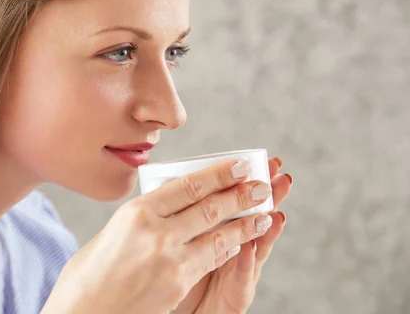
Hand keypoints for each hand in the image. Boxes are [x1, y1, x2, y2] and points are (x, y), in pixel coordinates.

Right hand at [42, 158, 280, 313]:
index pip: (188, 186)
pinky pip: (210, 260)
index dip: (219, 173)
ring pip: (218, 234)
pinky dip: (227, 247)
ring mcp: (170, 260)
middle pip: (209, 207)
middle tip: (262, 184)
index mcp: (136, 213)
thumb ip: (140, 218)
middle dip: (240, 194)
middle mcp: (156, 233)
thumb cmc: (87, 274)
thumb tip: (164, 207)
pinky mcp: (177, 284)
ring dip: (244, 223)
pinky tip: (239, 241)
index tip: (239, 164)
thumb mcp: (110, 232)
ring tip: (263, 212)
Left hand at [173, 158, 291, 313]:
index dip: (248, 183)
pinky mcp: (236, 296)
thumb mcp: (183, 243)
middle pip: (255, 218)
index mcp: (221, 234)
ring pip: (257, 247)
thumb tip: (185, 185)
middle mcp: (237, 251)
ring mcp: (240, 273)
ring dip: (268, 227)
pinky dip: (246, 262)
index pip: (237, 203)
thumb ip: (189, 220)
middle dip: (267, 196)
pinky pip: (242, 278)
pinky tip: (249, 246)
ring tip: (277, 208)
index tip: (259, 159)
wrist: (184, 311)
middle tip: (280, 173)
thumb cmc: (177, 277)